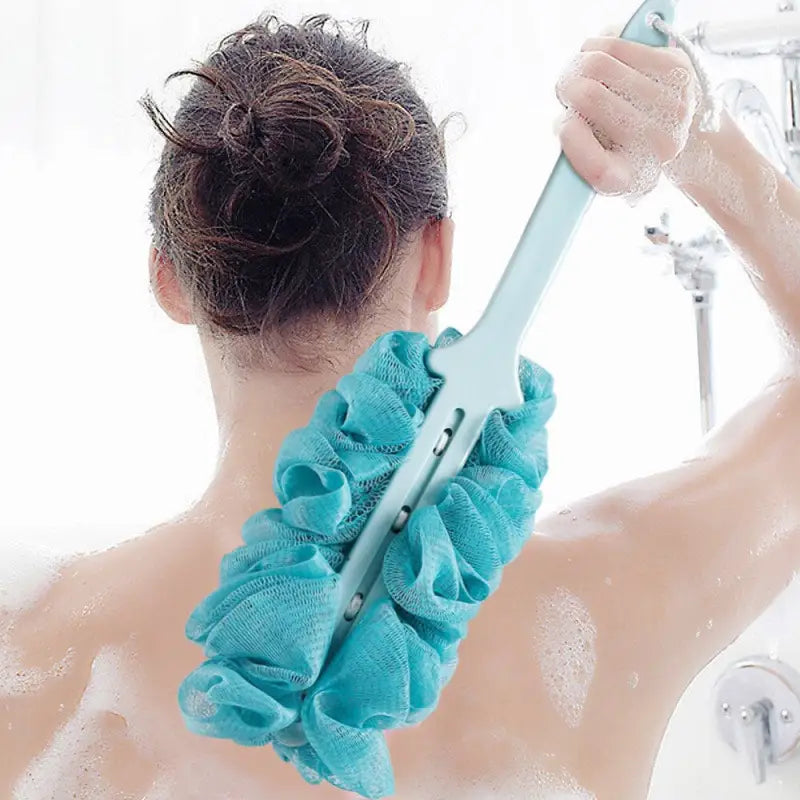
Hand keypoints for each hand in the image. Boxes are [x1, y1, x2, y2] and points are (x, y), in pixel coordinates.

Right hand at [555, 37, 701, 198]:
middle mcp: (657, 146)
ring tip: (586, 74)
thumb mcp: (595, 160)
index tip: (566, 124)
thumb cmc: (623, 142)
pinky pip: (616, 46)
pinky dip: (598, 46)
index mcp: (632, 179)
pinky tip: (603, 57)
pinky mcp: (676, 69)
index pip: (598, 169)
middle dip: (567, 87)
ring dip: (580, 64)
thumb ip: (575, 148)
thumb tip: (570, 119)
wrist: (681, 127)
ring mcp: (671, 105)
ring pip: (598, 64)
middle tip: (568, 91)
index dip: (571, 140)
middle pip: (588, 96)